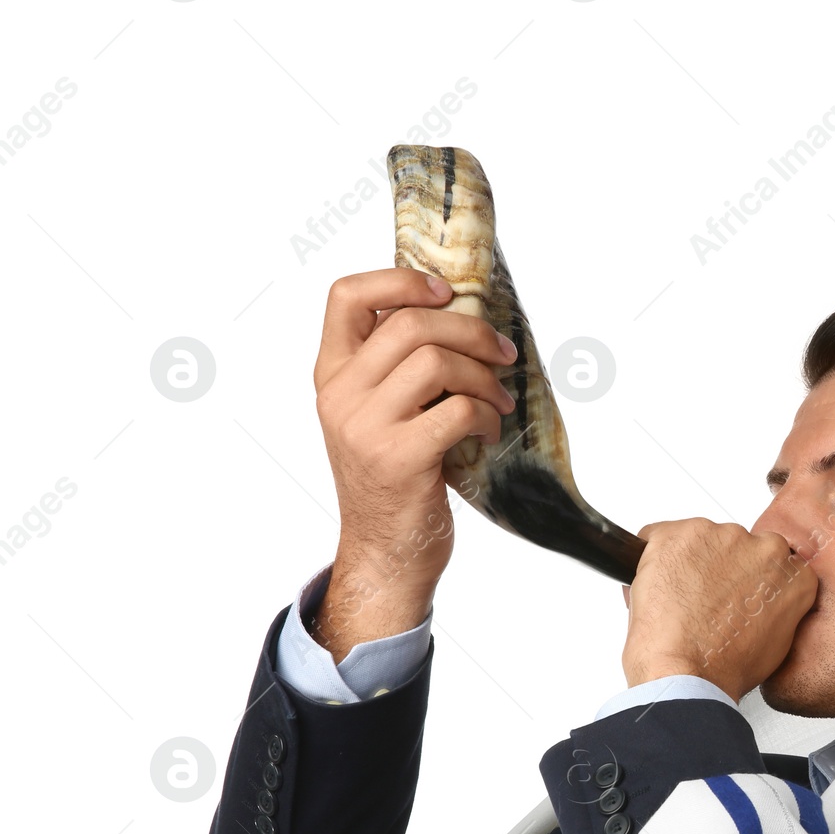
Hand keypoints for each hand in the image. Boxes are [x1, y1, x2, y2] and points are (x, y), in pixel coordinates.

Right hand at [308, 267, 518, 659]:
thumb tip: (459, 316)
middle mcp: (340, 395)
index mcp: (332, 375)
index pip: (345, 296)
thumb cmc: (396, 478)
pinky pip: (459, 409)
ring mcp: (365, 427)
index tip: (446, 293)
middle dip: (471, 332)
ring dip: (485, 378)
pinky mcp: (399, 458)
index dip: (400, 281)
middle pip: (410, 325)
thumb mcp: (379, 415)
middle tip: (503, 355)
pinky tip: (490, 432)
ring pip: (437, 362)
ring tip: (500, 402)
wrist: (386, 552)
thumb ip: (397, 369)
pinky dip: (487, 415)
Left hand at [620, 519, 817, 702]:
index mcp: (792, 573)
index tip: (729, 593)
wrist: (687, 673)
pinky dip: (651, 557)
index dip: (743, 579)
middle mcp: (764, 548)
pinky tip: (656, 589)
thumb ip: (774, 607)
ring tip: (678, 603)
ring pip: (698, 541)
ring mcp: (721, 537)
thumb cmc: (724, 665)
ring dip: (687, 563)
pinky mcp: (680, 535)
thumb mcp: (774, 643)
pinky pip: (657, 536)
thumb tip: (755, 600)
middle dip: (717, 568)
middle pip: (735, 547)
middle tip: (700, 603)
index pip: (769, 561)